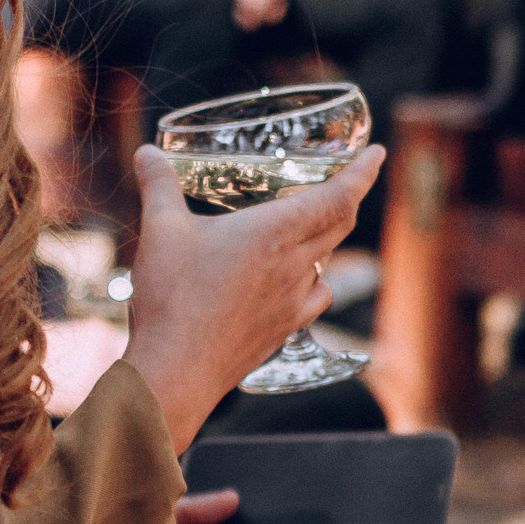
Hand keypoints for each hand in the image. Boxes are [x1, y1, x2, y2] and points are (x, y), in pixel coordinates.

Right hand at [121, 143, 384, 441]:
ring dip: (325, 241)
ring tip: (310, 230)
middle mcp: (294, 266)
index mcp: (274, 232)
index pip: (338, 197)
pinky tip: (297, 283)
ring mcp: (293, 302)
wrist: (178, 371)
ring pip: (326, 262)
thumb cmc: (173, 299)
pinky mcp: (283, 330)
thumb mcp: (161, 230)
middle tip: (344, 181)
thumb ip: (158, 186)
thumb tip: (146, 153)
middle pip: (340, 225)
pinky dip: (314, 282)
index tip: (378, 153)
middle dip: (347, 198)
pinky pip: (314, 299)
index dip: (362, 172)